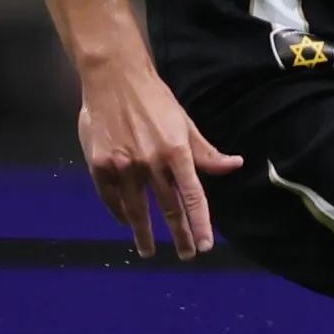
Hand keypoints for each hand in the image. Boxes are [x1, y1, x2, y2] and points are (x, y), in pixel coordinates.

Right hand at [76, 63, 244, 258]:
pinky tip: (126, 222)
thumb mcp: (185, 123)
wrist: (113, 78)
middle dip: (179, 235)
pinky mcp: (99, 165)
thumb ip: (206, 152)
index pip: (192, 196)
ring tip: (149, 251)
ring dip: (144, 234)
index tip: (206, 245)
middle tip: (187, 255)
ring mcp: (123, 165)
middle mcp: (151, 162)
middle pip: (167, 208)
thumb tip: (234, 165)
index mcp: (176, 151)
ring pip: (136, 209)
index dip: (200, 223)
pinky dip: (119, 213)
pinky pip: (111, 198)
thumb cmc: (155, 99)